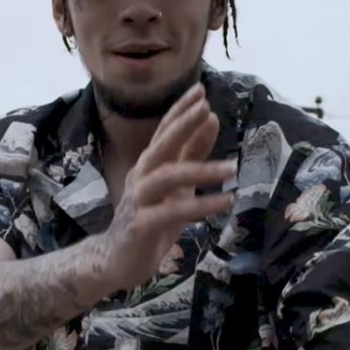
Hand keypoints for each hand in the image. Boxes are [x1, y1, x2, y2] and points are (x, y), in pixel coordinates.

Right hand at [92, 82, 235, 291]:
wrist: (117, 260)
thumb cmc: (152, 220)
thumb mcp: (178, 185)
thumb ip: (193, 154)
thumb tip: (212, 119)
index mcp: (149, 165)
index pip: (164, 131)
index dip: (180, 110)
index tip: (201, 90)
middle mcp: (142, 177)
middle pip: (160, 145)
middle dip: (182, 125)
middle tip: (205, 108)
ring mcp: (140, 201)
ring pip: (168, 178)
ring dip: (201, 170)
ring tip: (233, 167)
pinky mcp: (143, 226)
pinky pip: (174, 212)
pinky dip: (202, 206)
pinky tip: (226, 201)